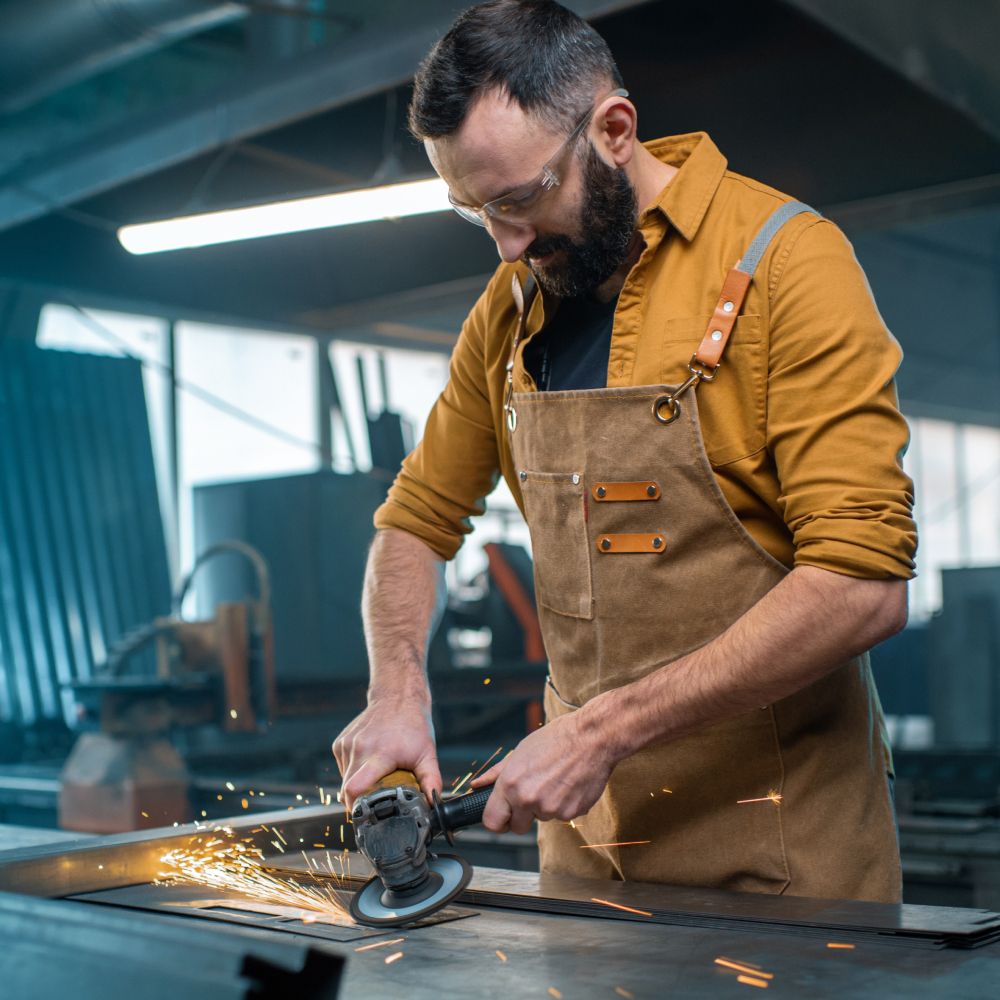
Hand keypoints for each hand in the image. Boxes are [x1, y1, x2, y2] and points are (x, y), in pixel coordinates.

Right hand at [332, 694, 440, 810]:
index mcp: (380, 754)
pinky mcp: (340, 743)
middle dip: (358, 801)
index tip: (367, 814)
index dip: (357, 807)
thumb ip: (431, 781)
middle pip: (348, 790)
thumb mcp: (427, 754)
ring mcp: (347, 745)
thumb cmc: (414, 725)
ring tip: (376, 774)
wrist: (397, 696)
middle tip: (375, 801)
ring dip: (357, 785)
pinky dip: (353, 772)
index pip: (355, 788)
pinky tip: (368, 762)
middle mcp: (360, 748)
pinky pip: (343, 768)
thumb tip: (433, 805)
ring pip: (344, 780)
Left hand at [470, 708, 614, 834]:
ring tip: (555, 780)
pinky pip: (562, 816)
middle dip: (522, 816)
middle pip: (517, 827)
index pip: (492, 822)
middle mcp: (528, 799)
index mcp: (511, 784)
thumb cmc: (556, 739)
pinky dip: (564, 805)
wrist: (591, 738)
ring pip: (541, 819)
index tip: (503, 816)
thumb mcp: (520, 752)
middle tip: (533, 793)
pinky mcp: (571, 813)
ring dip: (545, 806)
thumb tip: (477, 786)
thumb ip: (496, 774)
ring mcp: (550, 809)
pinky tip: (568, 784)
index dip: (497, 821)